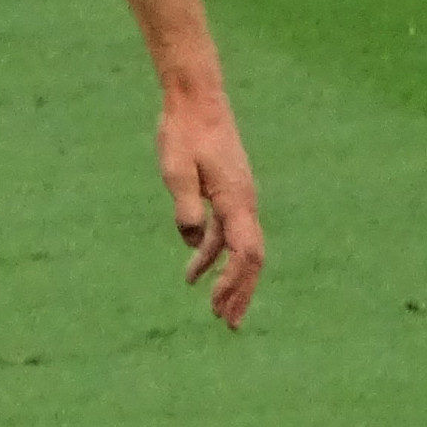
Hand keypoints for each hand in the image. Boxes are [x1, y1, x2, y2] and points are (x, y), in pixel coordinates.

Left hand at [156, 83, 266, 328]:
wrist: (195, 102)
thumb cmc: (184, 134)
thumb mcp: (176, 170)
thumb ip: (185, 205)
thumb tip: (191, 239)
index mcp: (236, 200)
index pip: (245, 252)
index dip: (235, 281)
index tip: (218, 305)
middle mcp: (244, 202)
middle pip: (250, 258)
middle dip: (241, 292)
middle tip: (229, 324)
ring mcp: (238, 198)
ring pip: (238, 249)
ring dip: (227, 279)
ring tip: (214, 309)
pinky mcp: (227, 194)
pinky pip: (224, 233)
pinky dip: (211, 255)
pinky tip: (192, 271)